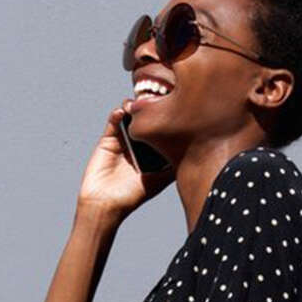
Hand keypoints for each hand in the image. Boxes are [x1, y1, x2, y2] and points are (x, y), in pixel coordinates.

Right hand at [77, 99, 175, 218]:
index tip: (175, 107)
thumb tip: (197, 154)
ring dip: (134, 107)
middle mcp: (138, 146)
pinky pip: (113, 122)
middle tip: (157, 99)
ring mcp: (123, 141)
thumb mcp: (160, 180)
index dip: (167, 119)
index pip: (160, 132)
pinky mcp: (107, 140)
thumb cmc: (132, 195)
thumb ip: (174, 167)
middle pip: (146, 121)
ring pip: (130, 118)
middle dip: (151, 109)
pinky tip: (123, 111)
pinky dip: (117, 114)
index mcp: (151, 154)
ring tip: (139, 104)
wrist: (105, 203)